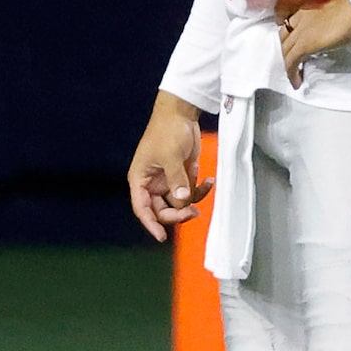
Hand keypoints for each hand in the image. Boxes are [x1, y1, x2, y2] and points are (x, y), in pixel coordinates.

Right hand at [125, 90, 211, 243]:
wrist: (181, 113)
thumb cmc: (167, 130)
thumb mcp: (170, 156)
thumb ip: (177, 181)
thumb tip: (183, 201)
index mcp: (141, 179)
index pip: (142, 208)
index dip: (150, 224)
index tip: (161, 237)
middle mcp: (152, 183)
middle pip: (162, 210)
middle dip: (177, 213)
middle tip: (192, 212)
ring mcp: (167, 180)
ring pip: (178, 203)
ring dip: (191, 202)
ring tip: (204, 190)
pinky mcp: (181, 175)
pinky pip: (189, 192)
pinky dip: (200, 190)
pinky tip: (209, 181)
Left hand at [278, 0, 350, 87]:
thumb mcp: (336, 10)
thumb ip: (327, 17)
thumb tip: (329, 27)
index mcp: (307, 7)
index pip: (288, 20)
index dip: (287, 33)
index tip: (292, 42)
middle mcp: (299, 17)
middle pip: (284, 37)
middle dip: (286, 50)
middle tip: (293, 60)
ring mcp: (300, 31)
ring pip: (285, 50)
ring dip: (288, 64)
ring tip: (295, 75)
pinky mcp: (305, 44)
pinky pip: (291, 61)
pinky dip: (292, 73)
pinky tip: (297, 82)